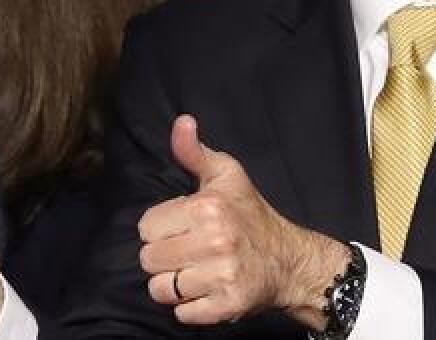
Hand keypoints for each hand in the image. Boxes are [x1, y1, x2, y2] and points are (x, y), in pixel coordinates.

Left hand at [138, 114, 351, 327]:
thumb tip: (182, 122)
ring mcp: (222, 277)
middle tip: (186, 251)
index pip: (146, 227)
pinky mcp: (228, 306)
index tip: (180, 227)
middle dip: (163, 257)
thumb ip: (194, 152)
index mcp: (207, 208)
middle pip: (149, 259)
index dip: (160, 228)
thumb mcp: (226, 175)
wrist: (289, 260)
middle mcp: (214, 242)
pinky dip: (189, 307)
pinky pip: (182, 313)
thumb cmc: (250, 214)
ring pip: (161, 289)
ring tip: (193, 272)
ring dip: (172, 284)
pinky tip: (205, 290)